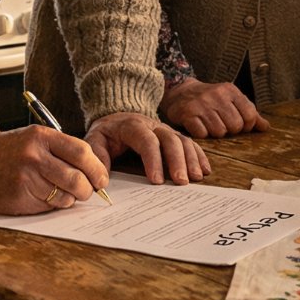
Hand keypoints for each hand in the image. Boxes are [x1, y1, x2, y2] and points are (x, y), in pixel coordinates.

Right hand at [0, 124, 108, 213]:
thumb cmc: (11, 152)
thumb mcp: (35, 139)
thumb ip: (62, 150)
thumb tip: (94, 171)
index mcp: (42, 137)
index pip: (82, 152)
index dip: (97, 168)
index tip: (102, 178)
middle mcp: (34, 156)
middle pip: (77, 178)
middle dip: (88, 189)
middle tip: (87, 191)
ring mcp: (26, 178)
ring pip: (65, 196)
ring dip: (70, 199)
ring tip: (64, 194)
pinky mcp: (19, 197)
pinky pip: (48, 206)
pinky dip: (54, 204)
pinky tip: (46, 197)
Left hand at [87, 110, 209, 184]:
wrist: (116, 117)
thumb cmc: (106, 134)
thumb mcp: (94, 141)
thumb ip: (97, 157)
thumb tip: (102, 181)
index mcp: (132, 126)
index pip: (146, 141)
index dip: (153, 160)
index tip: (156, 181)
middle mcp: (153, 125)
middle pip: (170, 139)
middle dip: (177, 161)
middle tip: (181, 182)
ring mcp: (165, 129)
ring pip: (183, 140)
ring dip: (191, 159)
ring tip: (196, 178)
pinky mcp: (173, 136)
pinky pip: (190, 143)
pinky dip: (198, 156)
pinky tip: (204, 170)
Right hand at [161, 78, 267, 137]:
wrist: (180, 92)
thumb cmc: (211, 99)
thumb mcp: (231, 100)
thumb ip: (249, 113)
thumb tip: (266, 127)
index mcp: (230, 90)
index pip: (250, 115)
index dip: (247, 126)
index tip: (239, 125)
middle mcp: (217, 95)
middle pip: (235, 126)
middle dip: (230, 130)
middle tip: (222, 125)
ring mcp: (201, 104)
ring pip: (219, 132)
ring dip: (215, 133)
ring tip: (209, 125)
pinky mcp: (188, 114)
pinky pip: (202, 134)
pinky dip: (202, 134)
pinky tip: (199, 127)